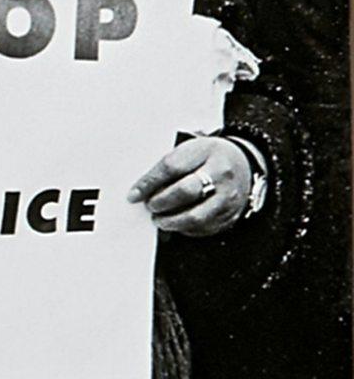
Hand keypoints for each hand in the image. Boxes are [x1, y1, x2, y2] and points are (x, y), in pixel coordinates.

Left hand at [127, 136, 250, 236]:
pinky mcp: (229, 216)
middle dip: (160, 202)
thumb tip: (142, 188)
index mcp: (207, 152)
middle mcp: (221, 174)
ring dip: (170, 221)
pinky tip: (176, 223)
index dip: (149, 183)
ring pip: (194, 216)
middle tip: (150, 205)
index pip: (172, 167)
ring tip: (159, 218)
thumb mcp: (190, 149)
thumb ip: (168, 166)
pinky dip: (183, 229)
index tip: (134, 194)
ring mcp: (227, 197)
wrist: (244, 165)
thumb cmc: (210, 157)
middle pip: (185, 192)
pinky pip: (202, 229)